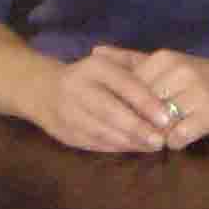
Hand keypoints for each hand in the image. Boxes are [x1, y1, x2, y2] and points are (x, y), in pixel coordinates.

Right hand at [34, 44, 174, 154]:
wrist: (42, 90)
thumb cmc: (89, 74)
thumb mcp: (108, 60)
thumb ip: (134, 64)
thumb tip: (164, 76)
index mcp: (94, 68)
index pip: (123, 84)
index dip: (145, 102)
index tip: (165, 117)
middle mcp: (78, 89)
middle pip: (110, 111)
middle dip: (137, 127)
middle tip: (161, 139)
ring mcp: (69, 114)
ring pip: (102, 132)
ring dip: (130, 141)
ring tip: (153, 145)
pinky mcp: (66, 135)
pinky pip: (95, 143)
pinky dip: (117, 148)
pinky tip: (135, 148)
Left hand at [130, 49, 208, 149]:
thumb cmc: (203, 75)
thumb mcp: (168, 63)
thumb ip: (132, 59)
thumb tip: (95, 51)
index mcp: (164, 59)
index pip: (127, 91)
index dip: (124, 109)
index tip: (126, 116)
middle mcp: (179, 72)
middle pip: (140, 110)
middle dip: (137, 124)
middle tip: (144, 130)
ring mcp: (196, 94)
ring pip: (157, 125)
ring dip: (156, 134)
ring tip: (165, 131)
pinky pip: (177, 138)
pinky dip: (175, 142)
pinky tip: (183, 135)